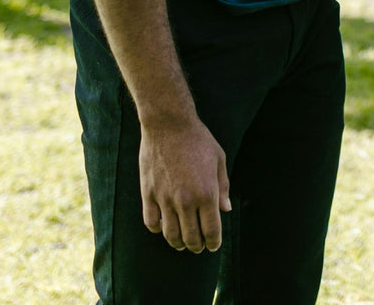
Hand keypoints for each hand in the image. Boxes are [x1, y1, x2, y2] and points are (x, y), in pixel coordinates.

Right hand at [139, 116, 231, 252]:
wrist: (168, 125)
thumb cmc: (198, 140)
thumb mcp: (219, 160)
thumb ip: (223, 187)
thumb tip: (225, 210)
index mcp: (207, 193)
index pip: (211, 230)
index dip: (213, 242)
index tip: (213, 245)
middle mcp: (185, 200)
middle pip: (191, 236)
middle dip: (196, 246)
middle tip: (198, 247)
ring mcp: (165, 199)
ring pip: (170, 234)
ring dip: (178, 242)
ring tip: (182, 243)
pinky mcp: (148, 194)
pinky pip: (151, 222)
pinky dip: (158, 230)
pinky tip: (163, 228)